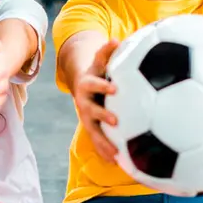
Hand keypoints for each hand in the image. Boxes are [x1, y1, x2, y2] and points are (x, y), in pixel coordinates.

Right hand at [74, 40, 119, 161]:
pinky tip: (119, 164)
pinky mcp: (92, 129)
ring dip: (104, 143)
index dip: (103, 87)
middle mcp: (85, 103)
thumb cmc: (98, 71)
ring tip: (116, 154)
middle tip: (116, 121)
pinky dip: (107, 152)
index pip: (94, 84)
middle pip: (91, 111)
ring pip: (94, 132)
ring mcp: (87, 118)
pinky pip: (99, 142)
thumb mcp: (100, 60)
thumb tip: (115, 39)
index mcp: (88, 85)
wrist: (83, 86)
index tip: (115, 89)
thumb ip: (106, 51)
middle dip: (102, 116)